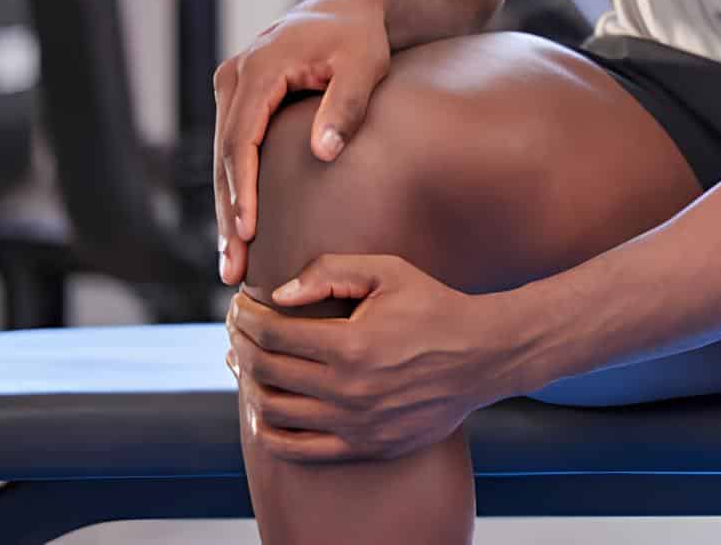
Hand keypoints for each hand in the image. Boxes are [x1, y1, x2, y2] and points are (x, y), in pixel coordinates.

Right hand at [212, 0, 390, 285]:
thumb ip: (346, 106)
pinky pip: (232, 149)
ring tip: (231, 262)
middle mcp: (234, 78)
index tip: (249, 233)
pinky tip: (240, 228)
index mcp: (257, 69)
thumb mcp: (364, 65)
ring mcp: (233, 87)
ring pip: (222, 158)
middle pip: (223, 157)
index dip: (243, 191)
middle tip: (232, 267)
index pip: (241, 141)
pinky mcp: (241, 98)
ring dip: (226, 209)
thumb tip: (324, 153)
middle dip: (228, 214)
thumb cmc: (360, 35)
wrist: (349, 4)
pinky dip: (235, 188)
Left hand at [227, 255, 505, 462]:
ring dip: (249, 384)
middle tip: (238, 330)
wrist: (483, 357)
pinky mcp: (364, 446)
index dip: (245, 318)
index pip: (273, 334)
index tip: (239, 306)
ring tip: (248, 362)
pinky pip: (297, 449)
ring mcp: (355, 424)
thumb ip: (331, 271)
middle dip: (241, 344)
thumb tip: (279, 295)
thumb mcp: (389, 272)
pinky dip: (268, 431)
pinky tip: (262, 409)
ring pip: (274, 411)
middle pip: (265, 371)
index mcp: (352, 344)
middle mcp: (349, 390)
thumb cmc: (433, 306)